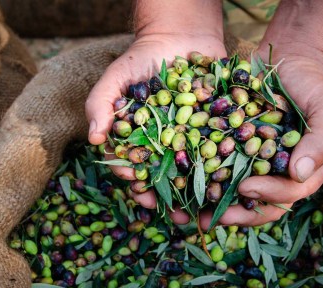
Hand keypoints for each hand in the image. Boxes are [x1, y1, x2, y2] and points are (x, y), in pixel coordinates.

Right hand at [86, 33, 226, 208]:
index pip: (133, 166)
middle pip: (164, 176)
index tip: (140, 193)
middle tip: (174, 214)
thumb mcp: (116, 77)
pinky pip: (219, 150)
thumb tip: (94, 139)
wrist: (180, 38)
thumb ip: (101, 104)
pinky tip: (228, 181)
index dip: (135, 181)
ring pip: (192, 171)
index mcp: (138, 139)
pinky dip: (223, 167)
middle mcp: (163, 144)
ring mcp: (190, 139)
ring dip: (196, 192)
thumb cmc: (142, 58)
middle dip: (167, 197)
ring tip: (203, 210)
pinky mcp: (214, 130)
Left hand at [172, 46, 322, 229]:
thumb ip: (321, 141)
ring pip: (232, 191)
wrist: (290, 57)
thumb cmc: (313, 83)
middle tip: (206, 219)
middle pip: (257, 203)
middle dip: (232, 213)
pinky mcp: (234, 148)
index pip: (287, 194)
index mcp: (305, 172)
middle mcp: (278, 173)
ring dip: (209, 204)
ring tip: (183, 213)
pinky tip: (177, 180)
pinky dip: (198, 176)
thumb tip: (300, 174)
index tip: (245, 187)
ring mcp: (254, 162)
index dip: (267, 195)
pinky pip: (216, 166)